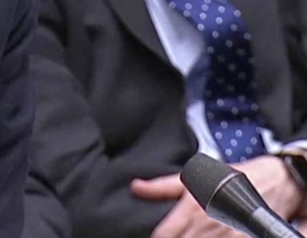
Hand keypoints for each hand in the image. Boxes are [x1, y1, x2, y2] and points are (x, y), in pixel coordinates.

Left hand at [131, 156, 303, 237]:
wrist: (271, 182)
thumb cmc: (229, 177)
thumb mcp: (194, 176)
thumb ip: (162, 186)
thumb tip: (136, 187)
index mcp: (191, 208)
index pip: (164, 235)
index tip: (152, 236)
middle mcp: (207, 226)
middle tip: (172, 234)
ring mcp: (227, 237)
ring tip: (190, 235)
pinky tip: (203, 237)